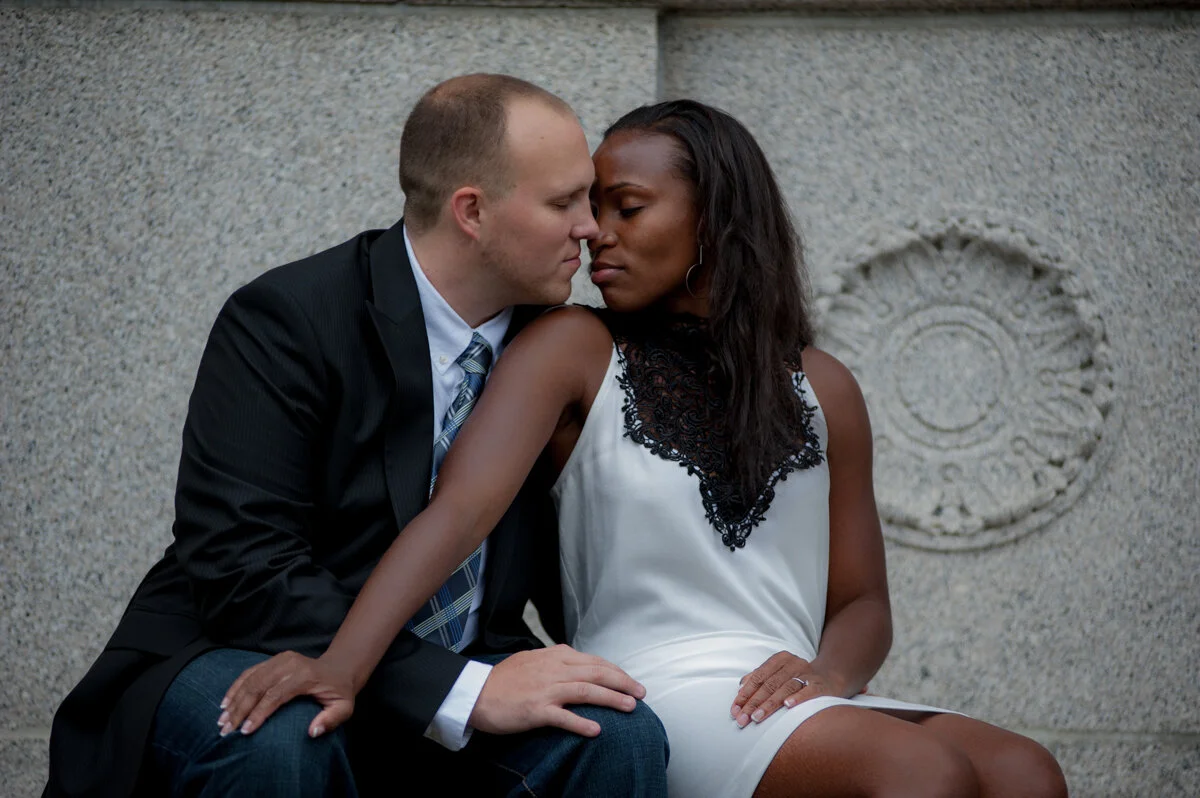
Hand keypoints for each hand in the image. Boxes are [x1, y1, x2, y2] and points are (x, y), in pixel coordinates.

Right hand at [218, 651, 355, 737]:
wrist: (339, 668)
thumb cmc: (339, 692)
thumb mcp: (344, 708)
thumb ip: (331, 720)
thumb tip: (312, 732)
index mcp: (305, 675)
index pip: (276, 695)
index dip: (259, 713)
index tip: (245, 731)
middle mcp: (290, 664)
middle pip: (258, 687)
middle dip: (240, 710)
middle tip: (226, 730)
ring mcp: (280, 659)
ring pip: (250, 679)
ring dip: (233, 700)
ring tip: (221, 720)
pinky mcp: (273, 660)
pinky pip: (250, 672)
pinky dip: (236, 687)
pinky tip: (225, 703)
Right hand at [469, 644, 645, 737]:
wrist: (476, 693)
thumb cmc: (504, 679)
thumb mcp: (532, 659)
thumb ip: (555, 658)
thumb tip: (575, 658)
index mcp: (554, 656)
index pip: (594, 661)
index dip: (616, 671)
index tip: (630, 681)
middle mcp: (554, 669)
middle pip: (597, 673)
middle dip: (623, 682)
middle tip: (642, 693)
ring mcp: (545, 689)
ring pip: (586, 691)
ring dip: (612, 699)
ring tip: (631, 707)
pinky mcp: (536, 710)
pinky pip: (563, 717)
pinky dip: (581, 723)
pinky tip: (596, 730)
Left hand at [730, 651, 846, 728]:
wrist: (830, 677)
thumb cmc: (797, 678)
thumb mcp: (779, 674)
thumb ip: (760, 678)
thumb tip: (741, 687)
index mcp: (780, 659)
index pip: (758, 677)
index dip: (745, 693)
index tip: (735, 709)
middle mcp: (793, 663)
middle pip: (769, 684)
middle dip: (753, 703)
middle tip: (742, 719)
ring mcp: (807, 674)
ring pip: (785, 688)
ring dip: (769, 704)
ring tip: (757, 717)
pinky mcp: (820, 685)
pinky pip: (808, 691)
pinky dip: (797, 698)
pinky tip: (787, 706)